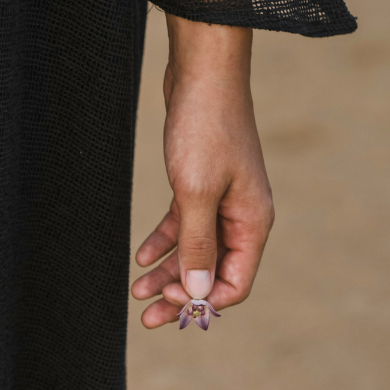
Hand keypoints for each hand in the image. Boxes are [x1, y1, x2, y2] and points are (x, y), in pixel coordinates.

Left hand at [132, 16, 273, 327]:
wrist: (202, 71)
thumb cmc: (204, 128)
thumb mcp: (196, 193)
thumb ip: (197, 245)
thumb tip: (199, 293)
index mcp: (252, 222)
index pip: (237, 283)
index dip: (205, 301)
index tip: (171, 304)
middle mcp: (241, 216)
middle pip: (213, 273)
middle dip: (180, 295)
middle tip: (147, 317)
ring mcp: (221, 201)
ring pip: (194, 252)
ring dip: (167, 274)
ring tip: (136, 292)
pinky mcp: (200, 186)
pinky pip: (182, 227)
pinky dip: (163, 243)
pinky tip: (140, 257)